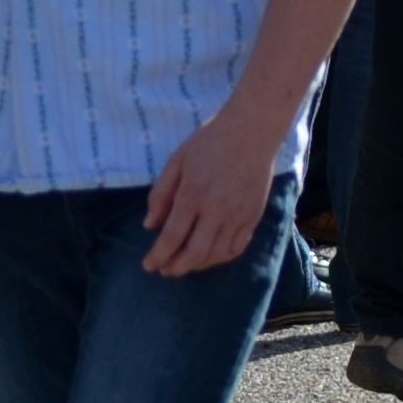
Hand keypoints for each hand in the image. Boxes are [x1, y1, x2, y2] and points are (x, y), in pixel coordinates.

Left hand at [143, 100, 284, 275]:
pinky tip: (211, 255)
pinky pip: (237, 246)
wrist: (253, 131)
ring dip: (198, 265)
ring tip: (185, 265)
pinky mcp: (254, 216)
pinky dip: (222, 257)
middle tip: (165, 270)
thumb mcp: (176, 161)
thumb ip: (161, 194)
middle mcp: (217, 210)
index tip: (148, 266)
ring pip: (217, 254)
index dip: (158, 255)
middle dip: (177, 267)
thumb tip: (150, 225)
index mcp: (193, 194)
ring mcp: (239, 215)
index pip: (173, 236)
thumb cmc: (210, 142)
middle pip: (195, 252)